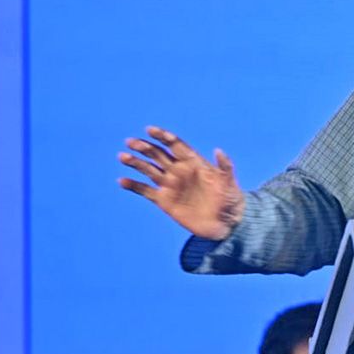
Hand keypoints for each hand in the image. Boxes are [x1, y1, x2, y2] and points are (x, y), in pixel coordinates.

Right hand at [118, 126, 245, 240]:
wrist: (225, 223)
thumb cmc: (231, 200)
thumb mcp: (230, 182)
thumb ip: (225, 166)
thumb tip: (219, 150)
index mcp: (194, 163)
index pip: (176, 145)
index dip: (163, 137)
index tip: (150, 130)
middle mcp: (179, 171)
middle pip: (159, 154)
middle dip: (145, 147)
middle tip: (131, 142)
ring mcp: (171, 185)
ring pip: (149, 169)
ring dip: (136, 162)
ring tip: (123, 156)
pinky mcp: (164, 200)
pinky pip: (146, 191)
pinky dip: (134, 185)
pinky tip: (122, 180)